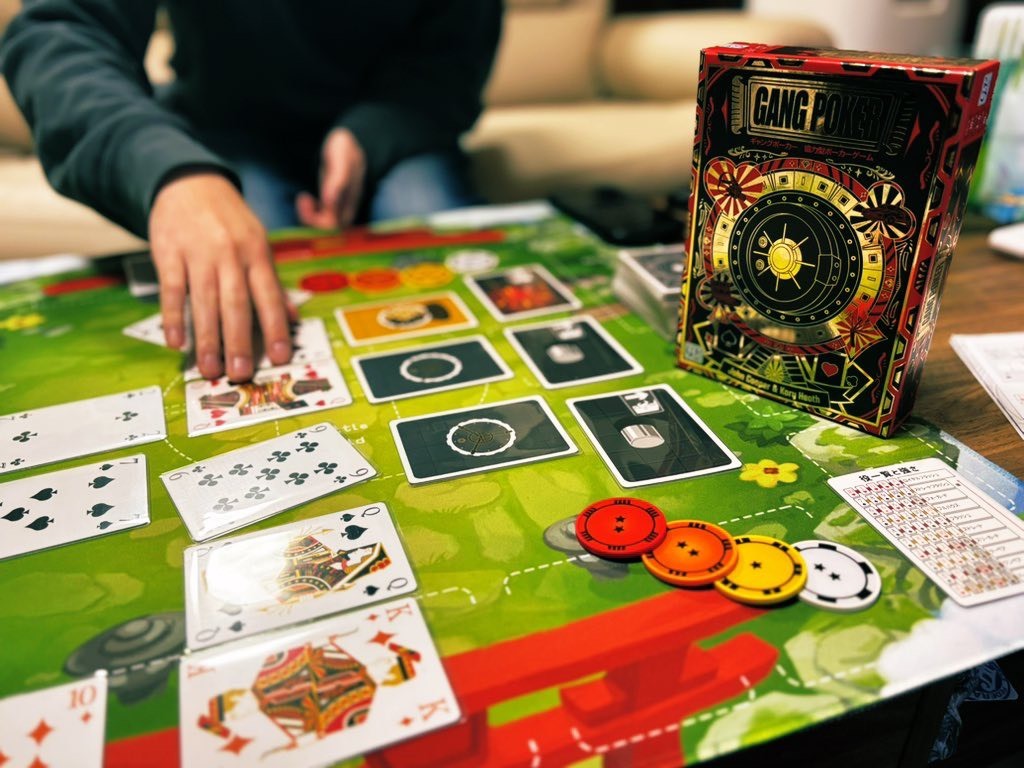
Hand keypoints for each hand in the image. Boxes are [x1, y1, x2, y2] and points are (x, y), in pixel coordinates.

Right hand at [148, 173, 294, 381]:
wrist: (189, 183)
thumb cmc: (230, 222)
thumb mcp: (258, 244)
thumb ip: (272, 283)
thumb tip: (293, 319)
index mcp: (257, 253)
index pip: (270, 296)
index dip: (276, 328)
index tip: (281, 358)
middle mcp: (231, 254)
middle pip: (236, 303)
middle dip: (240, 341)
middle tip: (241, 374)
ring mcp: (198, 252)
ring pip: (204, 300)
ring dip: (207, 338)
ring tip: (209, 369)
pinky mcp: (168, 251)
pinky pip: (171, 289)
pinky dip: (173, 316)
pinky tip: (176, 341)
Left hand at [295, 128, 366, 229]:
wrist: (347, 143)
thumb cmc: (344, 147)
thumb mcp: (341, 157)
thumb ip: (337, 178)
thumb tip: (329, 201)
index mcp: (350, 201)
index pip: (332, 225)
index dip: (314, 218)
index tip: (304, 197)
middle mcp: (346, 209)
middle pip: (327, 230)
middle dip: (310, 219)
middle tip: (303, 197)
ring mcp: (340, 208)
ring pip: (324, 226)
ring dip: (309, 217)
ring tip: (304, 197)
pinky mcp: (333, 206)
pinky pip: (322, 220)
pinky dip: (310, 214)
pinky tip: (307, 199)